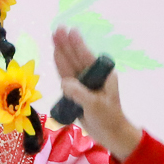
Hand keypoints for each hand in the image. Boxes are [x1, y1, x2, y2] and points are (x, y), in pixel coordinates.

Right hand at [52, 27, 140, 158]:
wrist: (110, 133)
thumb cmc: (108, 118)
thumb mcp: (95, 105)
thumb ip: (79, 93)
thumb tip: (64, 83)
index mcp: (102, 75)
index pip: (87, 57)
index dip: (78, 45)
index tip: (71, 31)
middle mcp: (93, 75)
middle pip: (76, 57)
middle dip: (67, 44)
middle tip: (58, 29)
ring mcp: (84, 83)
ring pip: (70, 64)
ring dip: (61, 51)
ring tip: (54, 37)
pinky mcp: (77, 91)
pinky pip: (66, 76)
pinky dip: (60, 65)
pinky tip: (55, 54)